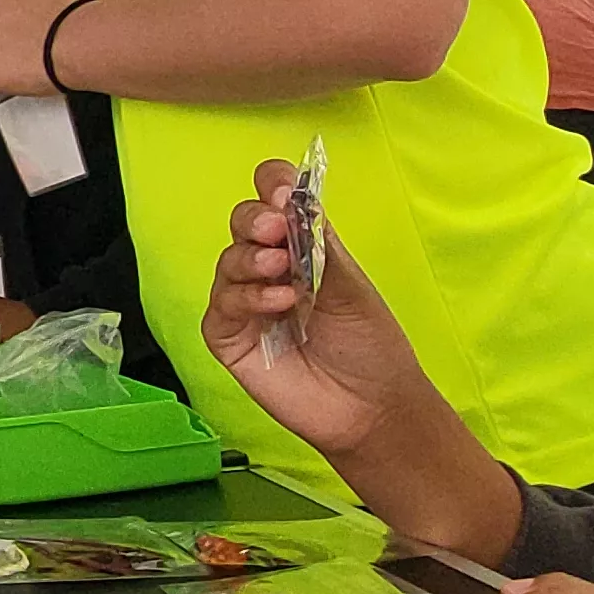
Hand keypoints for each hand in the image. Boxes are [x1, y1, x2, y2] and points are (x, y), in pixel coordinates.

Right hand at [198, 159, 448, 459]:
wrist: (371, 406)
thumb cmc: (368, 345)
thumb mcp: (352, 286)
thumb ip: (319, 246)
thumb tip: (293, 205)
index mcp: (301, 246)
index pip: (274, 199)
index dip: (272, 186)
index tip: (282, 191)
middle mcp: (268, 268)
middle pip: (242, 224)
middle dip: (254, 219)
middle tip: (275, 227)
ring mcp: (246, 303)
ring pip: (227, 262)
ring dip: (251, 260)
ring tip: (282, 272)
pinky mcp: (229, 339)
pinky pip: (221, 308)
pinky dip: (246, 298)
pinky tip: (278, 303)